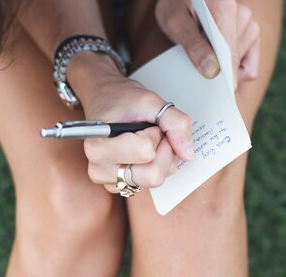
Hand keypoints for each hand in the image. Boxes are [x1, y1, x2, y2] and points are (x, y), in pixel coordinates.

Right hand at [68, 53, 193, 193]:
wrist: (105, 100)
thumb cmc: (121, 99)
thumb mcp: (150, 101)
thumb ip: (174, 122)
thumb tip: (187, 154)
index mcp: (98, 145)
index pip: (145, 152)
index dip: (155, 134)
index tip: (148, 124)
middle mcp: (99, 168)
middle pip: (152, 175)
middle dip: (163, 150)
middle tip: (154, 132)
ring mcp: (108, 180)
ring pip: (155, 180)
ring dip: (161, 158)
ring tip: (149, 139)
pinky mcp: (118, 185)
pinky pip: (151, 183)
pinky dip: (157, 166)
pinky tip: (146, 152)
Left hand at [155, 0, 259, 90]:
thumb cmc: (177, 5)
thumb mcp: (173, 22)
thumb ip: (192, 45)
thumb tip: (212, 71)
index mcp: (225, 9)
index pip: (230, 55)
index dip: (222, 79)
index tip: (212, 96)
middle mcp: (243, 15)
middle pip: (236, 63)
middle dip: (218, 73)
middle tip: (197, 67)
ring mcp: (251, 24)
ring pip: (243, 67)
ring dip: (224, 68)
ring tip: (205, 52)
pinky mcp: (253, 35)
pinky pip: (249, 67)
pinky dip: (235, 70)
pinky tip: (219, 60)